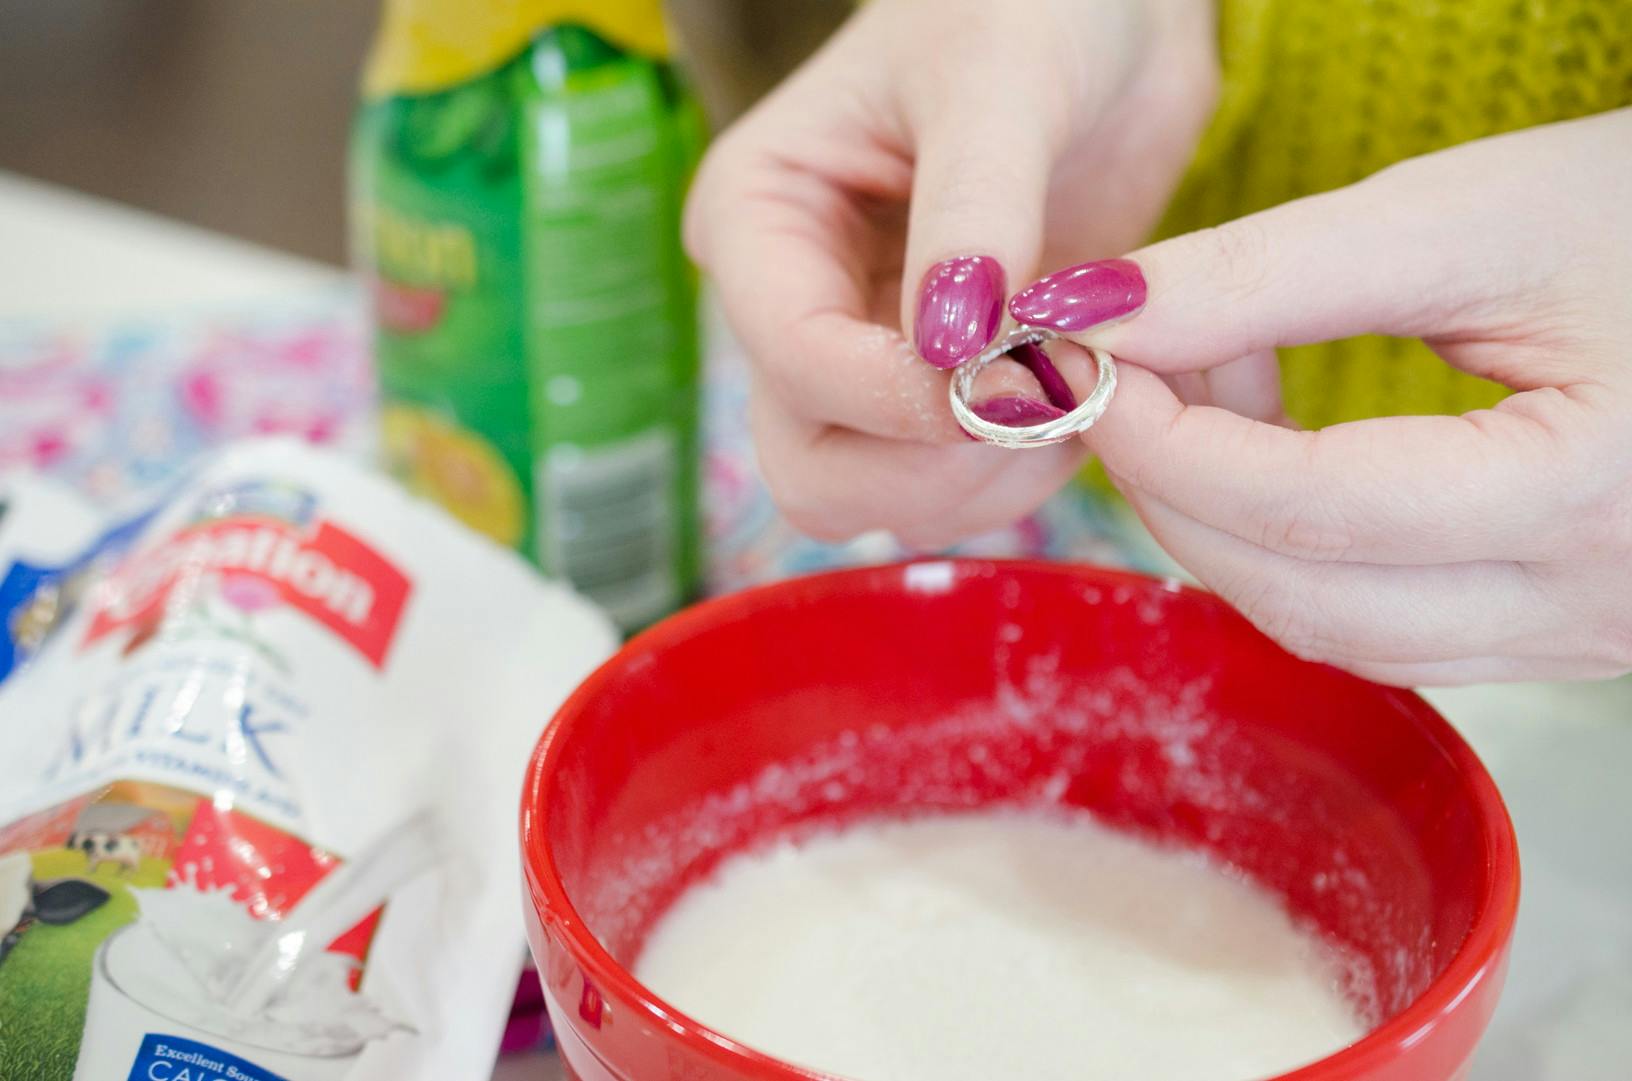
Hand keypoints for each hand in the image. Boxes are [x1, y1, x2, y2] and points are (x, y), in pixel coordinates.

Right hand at [685, 0, 1217, 546]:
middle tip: (1048, 405)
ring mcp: (865, 357)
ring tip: (1082, 390)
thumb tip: (953, 346)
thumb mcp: (1002, 77)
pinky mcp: (938, 390)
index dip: (896, 397)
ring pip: (880, 497)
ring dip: (986, 480)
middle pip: (814, 467)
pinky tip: (1088, 397)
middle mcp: (795, 303)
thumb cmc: (1033, 6)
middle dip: (932, 465)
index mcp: (762, 216)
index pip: (792, 355)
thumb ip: (976, 209)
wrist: (1109, 19)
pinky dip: (1024, 472)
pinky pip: (958, 483)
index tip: (1015, 379)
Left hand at [1012, 109, 1631, 684]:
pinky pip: (1386, 626)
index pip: (1313, 510)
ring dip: (1229, 524)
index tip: (1083, 371)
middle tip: (1115, 387)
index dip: (1167, 444)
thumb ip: (1269, 274)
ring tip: (1199, 392)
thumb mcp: (1467, 218)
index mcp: (1593, 493)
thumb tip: (1101, 319)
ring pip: (1338, 631)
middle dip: (1176, 493)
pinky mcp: (1562, 627)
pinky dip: (1295, 550)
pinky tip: (1269, 447)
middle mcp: (1601, 601)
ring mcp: (1586, 634)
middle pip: (1307, 599)